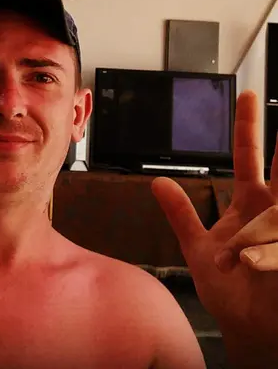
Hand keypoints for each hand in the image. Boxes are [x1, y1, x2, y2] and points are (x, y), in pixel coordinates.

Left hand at [151, 91, 277, 346]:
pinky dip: (267, 250)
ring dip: (269, 212)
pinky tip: (255, 260)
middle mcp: (273, 209)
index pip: (249, 155)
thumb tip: (158, 182)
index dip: (248, 126)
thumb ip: (181, 213)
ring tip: (250, 240)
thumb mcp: (198, 247)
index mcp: (251, 202)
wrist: (245, 328)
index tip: (248, 94)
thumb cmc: (228, 290)